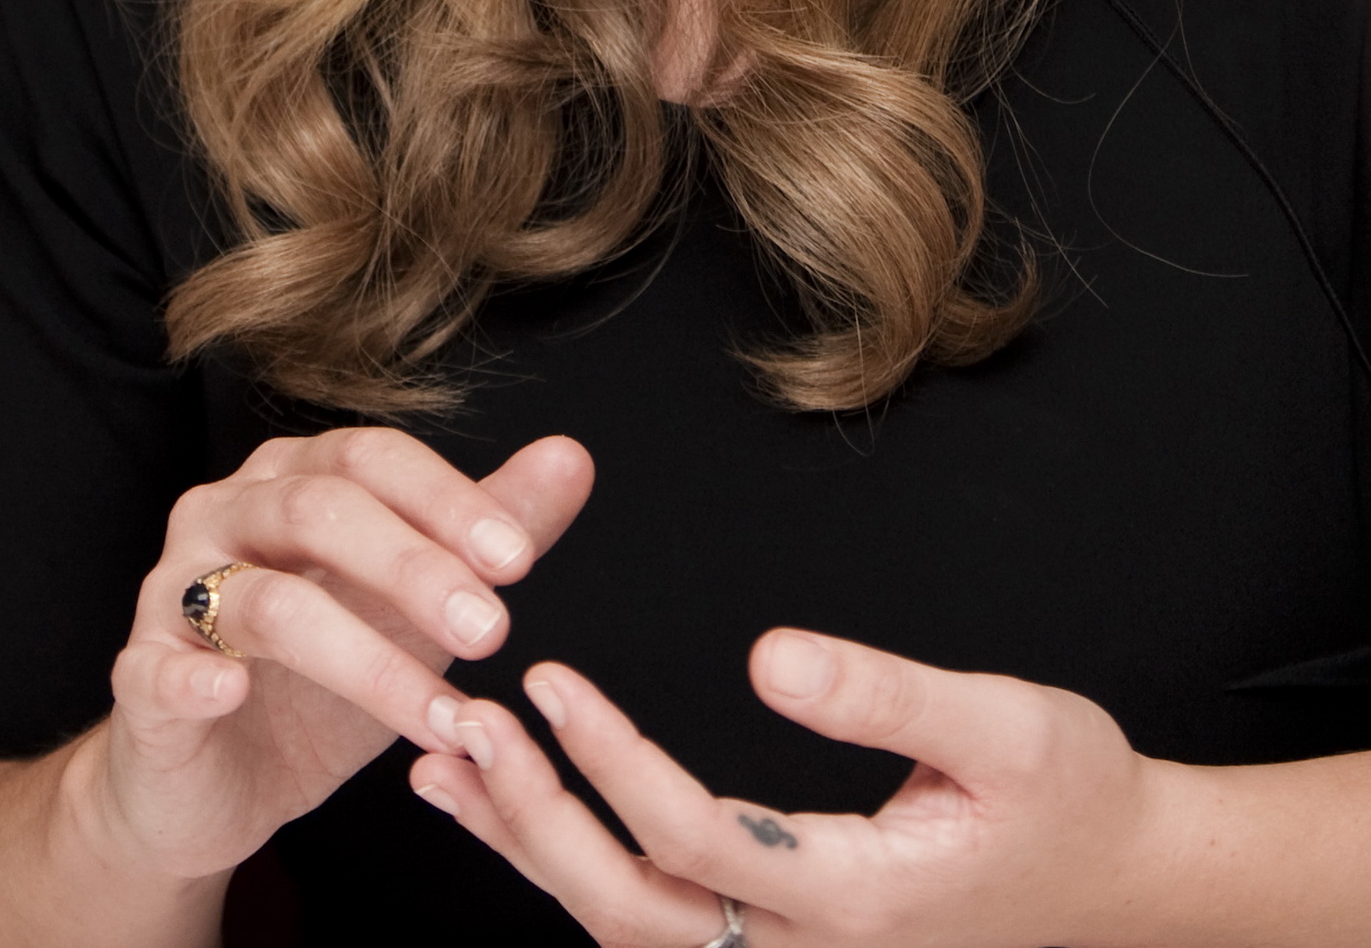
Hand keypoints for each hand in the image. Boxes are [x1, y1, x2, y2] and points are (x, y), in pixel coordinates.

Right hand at [64, 427, 592, 887]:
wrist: (214, 780)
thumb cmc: (320, 677)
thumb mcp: (415, 607)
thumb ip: (488, 530)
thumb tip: (571, 460)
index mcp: (294, 477)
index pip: (372, 457)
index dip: (445, 501)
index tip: (519, 561)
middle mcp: (227, 512)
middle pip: (320, 510)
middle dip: (413, 567)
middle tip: (493, 629)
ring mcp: (174, 591)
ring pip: (264, 600)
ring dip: (361, 657)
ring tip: (442, 714)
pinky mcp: (140, 675)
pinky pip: (160, 665)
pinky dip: (195, 674)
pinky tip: (232, 692)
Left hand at [410, 629, 1171, 947]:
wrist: (1125, 883)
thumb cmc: (1071, 795)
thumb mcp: (1005, 724)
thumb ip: (884, 694)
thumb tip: (768, 654)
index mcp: (855, 897)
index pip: (693, 839)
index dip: (609, 762)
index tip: (547, 678)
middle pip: (632, 915)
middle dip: (533, 823)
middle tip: (464, 723)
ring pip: (631, 933)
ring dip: (532, 850)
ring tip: (448, 762)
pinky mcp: (788, 942)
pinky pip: (659, 923)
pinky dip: (574, 864)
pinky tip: (521, 803)